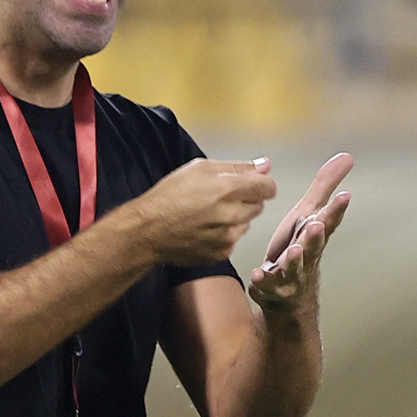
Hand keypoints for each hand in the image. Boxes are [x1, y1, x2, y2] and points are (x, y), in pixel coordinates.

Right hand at [136, 157, 275, 265]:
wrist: (148, 231)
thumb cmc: (169, 196)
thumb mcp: (199, 168)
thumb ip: (236, 167)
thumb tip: (265, 165)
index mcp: (228, 189)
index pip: (268, 187)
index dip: (260, 183)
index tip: (250, 184)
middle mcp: (233, 215)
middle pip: (259, 205)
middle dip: (245, 199)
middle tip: (220, 197)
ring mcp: (229, 237)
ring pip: (246, 222)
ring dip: (235, 217)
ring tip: (208, 214)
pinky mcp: (223, 253)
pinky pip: (234, 239)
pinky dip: (224, 233)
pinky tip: (204, 228)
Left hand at [249, 153, 352, 309]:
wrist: (290, 297)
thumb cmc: (299, 246)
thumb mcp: (309, 215)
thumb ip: (324, 187)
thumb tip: (347, 156)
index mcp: (314, 235)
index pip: (328, 222)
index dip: (336, 210)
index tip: (345, 196)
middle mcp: (307, 255)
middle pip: (314, 246)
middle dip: (315, 236)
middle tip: (317, 225)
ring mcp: (291, 274)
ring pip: (295, 268)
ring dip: (294, 260)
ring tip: (293, 251)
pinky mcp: (272, 288)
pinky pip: (267, 284)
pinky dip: (263, 280)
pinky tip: (257, 274)